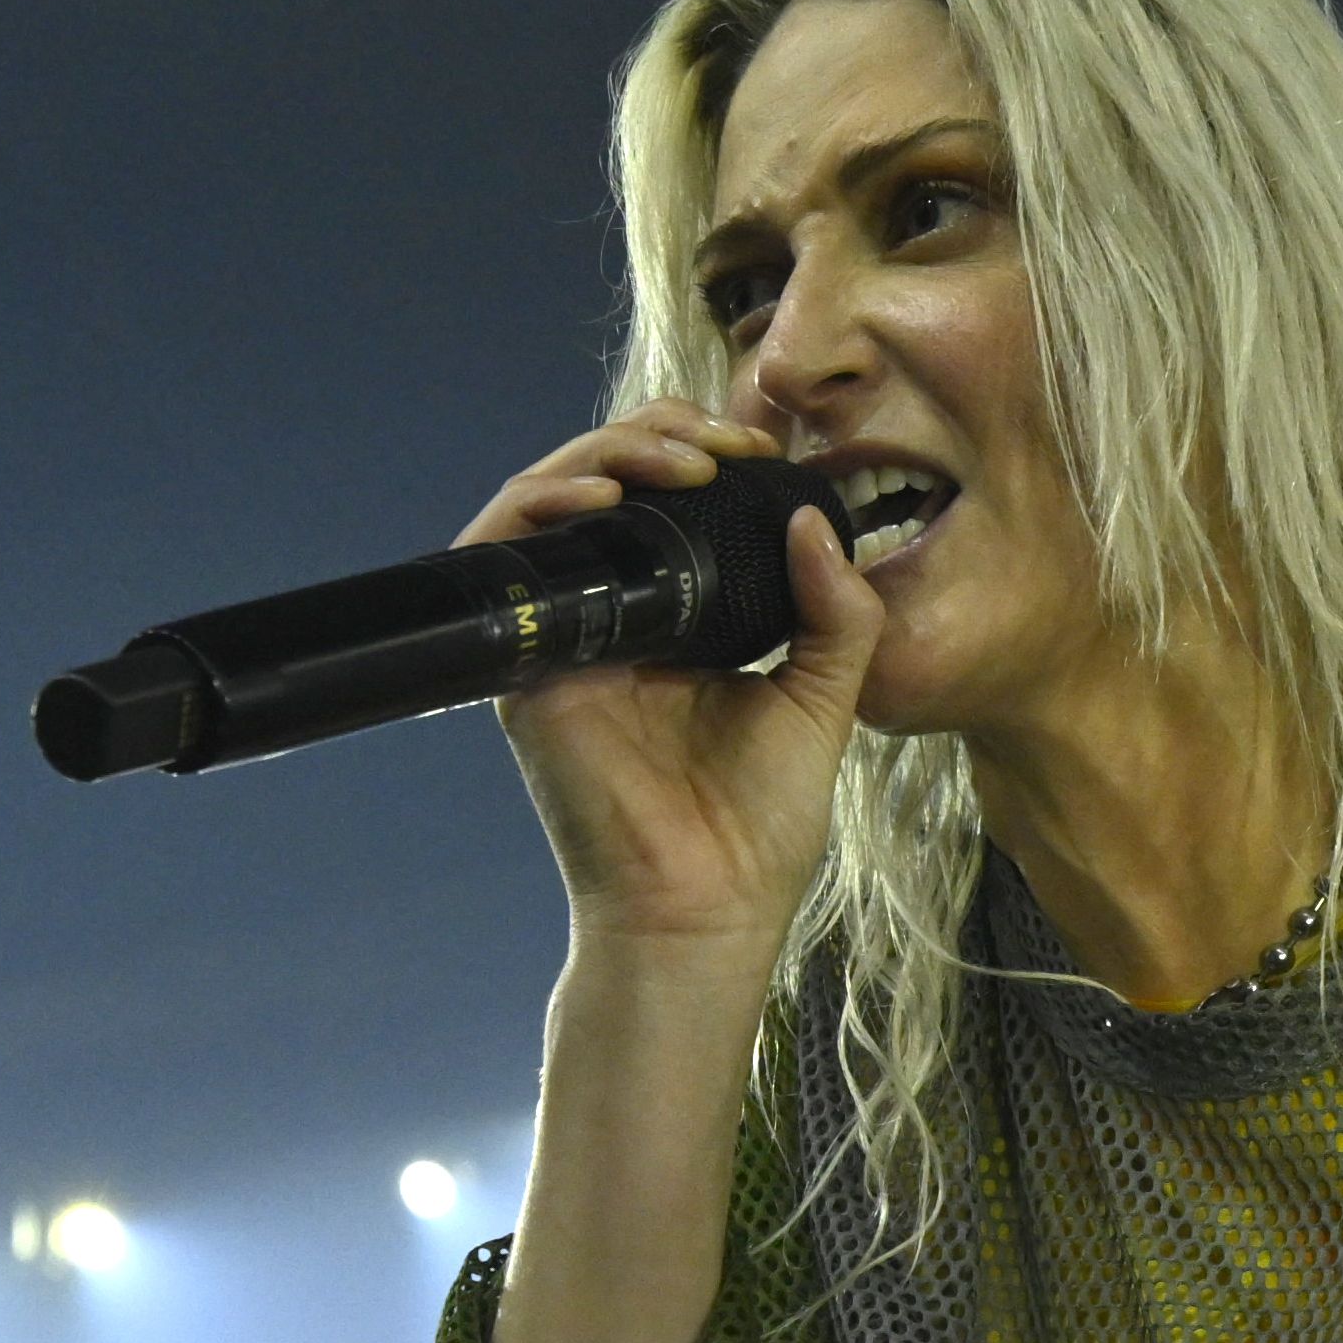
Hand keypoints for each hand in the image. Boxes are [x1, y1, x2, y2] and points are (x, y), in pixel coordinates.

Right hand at [469, 399, 886, 970]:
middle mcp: (613, 615)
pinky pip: (504, 554)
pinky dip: (539, 504)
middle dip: (661, 435)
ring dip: (606, 453)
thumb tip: (817, 521)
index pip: (669, 499)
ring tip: (676, 460)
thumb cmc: (758, 826)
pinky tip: (600, 495)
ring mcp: (563, 634)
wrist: (704, 906)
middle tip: (722, 443)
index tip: (762, 449)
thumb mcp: (823, 697)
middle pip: (608, 480)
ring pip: (552, 498)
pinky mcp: (523, 662)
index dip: (705, 451)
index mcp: (679, 617)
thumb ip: (837, 611)